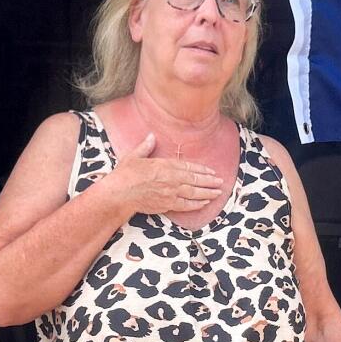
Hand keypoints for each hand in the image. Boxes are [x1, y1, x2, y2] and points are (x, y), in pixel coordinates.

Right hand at [104, 131, 225, 215]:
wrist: (119, 194)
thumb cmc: (125, 174)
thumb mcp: (134, 156)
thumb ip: (146, 146)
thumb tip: (151, 136)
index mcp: (164, 166)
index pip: (188, 167)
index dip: (202, 169)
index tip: (211, 171)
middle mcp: (170, 179)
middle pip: (195, 180)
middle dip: (209, 181)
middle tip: (220, 182)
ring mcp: (170, 193)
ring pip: (194, 193)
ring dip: (208, 193)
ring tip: (218, 192)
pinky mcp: (167, 204)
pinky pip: (186, 205)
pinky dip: (197, 204)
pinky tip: (205, 203)